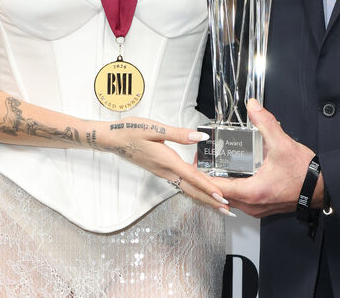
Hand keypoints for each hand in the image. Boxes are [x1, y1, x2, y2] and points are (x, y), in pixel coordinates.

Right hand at [92, 116, 233, 216]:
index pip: (192, 177)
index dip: (209, 188)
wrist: (111, 139)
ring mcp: (162, 172)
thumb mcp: (154, 129)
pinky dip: (193, 189)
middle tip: (227, 210)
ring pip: (186, 189)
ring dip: (203, 197)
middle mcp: (165, 171)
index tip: (222, 197)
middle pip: (191, 190)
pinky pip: (180, 184)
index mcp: (167, 161)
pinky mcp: (159, 170)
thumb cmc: (130, 131)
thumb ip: (178, 134)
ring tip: (218, 204)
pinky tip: (200, 188)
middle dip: (210, 201)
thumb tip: (200, 137)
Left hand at [212, 99, 316, 217]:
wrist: (323, 188)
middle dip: (208, 181)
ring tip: (213, 169)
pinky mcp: (263, 208)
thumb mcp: (283, 144)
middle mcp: (252, 205)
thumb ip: (265, 123)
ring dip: (220, 187)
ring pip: (230, 201)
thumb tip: (253, 107)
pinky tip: (233, 177)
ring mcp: (257, 209)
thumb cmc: (305, 174)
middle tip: (201, 164)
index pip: (216, 189)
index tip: (195, 165)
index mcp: (252, 192)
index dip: (202, 177)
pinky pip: (240, 202)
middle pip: (219, 196)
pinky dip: (232, 191)